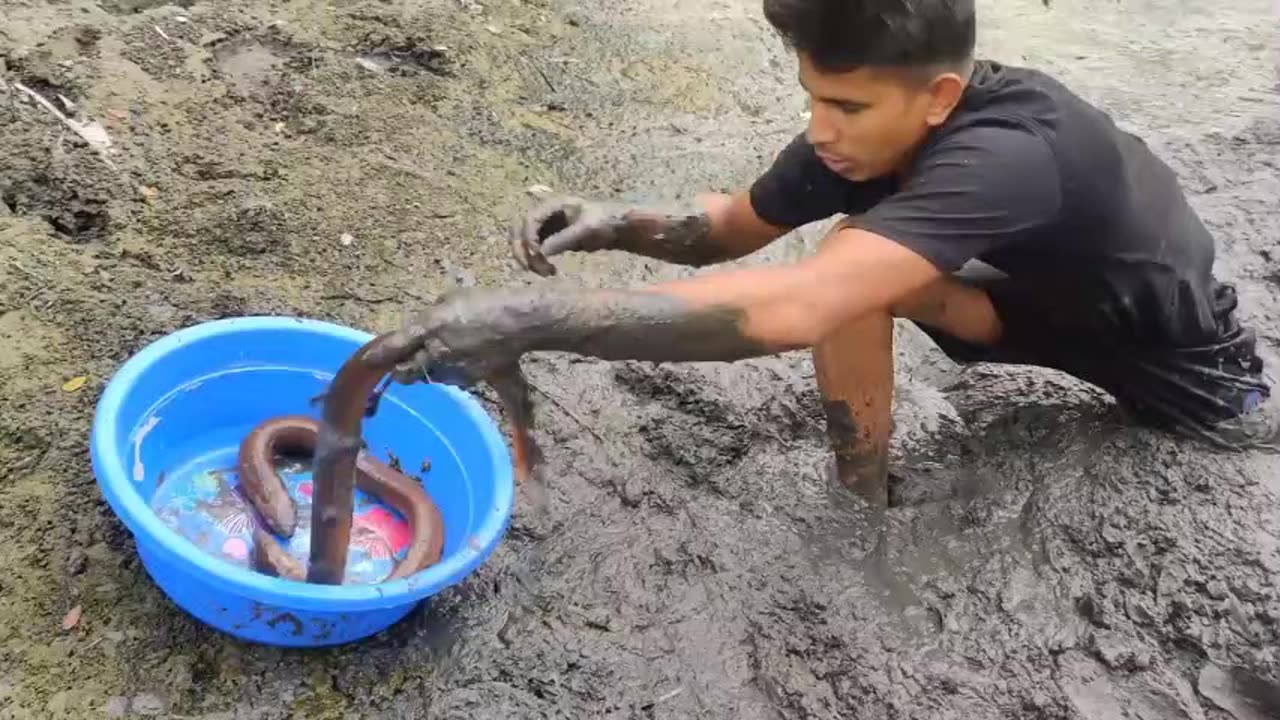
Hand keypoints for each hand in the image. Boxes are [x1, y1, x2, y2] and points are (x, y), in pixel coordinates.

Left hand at [388, 290, 526, 388]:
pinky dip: (451, 373)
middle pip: (409, 371)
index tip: (366, 361)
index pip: (396, 346)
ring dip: (428, 371)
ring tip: (438, 361)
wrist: (517, 322)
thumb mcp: (450, 299)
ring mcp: (453, 369)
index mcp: (429, 328)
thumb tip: (424, 325)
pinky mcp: (470, 378)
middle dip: (403, 371)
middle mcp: (436, 352)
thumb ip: (432, 316)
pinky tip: (461, 363)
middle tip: (402, 367)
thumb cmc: (484, 302)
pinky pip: (453, 379)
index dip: (379, 355)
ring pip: (430, 377)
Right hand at [511, 195, 627, 276]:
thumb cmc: (605, 220)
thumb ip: (564, 238)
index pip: (529, 219)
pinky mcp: (550, 240)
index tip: (538, 254)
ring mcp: (546, 228)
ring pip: (525, 243)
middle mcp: (545, 215)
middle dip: (522, 250)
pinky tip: (550, 272)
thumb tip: (541, 252)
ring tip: (545, 273)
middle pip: (519, 231)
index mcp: (552, 205)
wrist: (617, 226)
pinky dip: (537, 263)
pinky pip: (535, 252)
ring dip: (528, 259)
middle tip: (529, 268)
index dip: (529, 237)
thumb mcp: (586, 228)